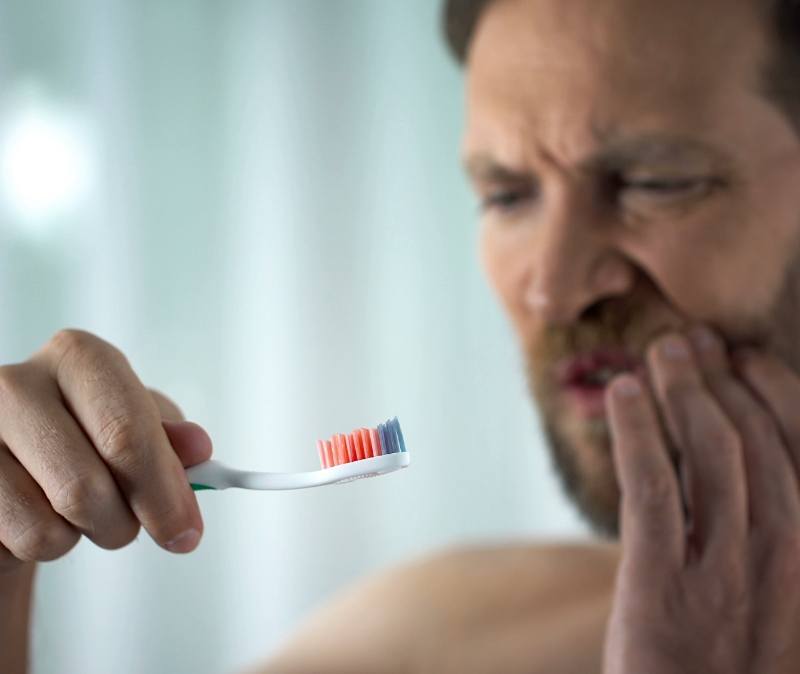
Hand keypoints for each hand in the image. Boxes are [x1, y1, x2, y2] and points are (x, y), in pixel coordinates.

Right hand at [0, 329, 211, 572]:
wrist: (24, 459)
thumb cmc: (92, 436)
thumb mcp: (140, 426)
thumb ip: (170, 439)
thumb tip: (196, 446)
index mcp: (78, 358)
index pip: (124, 429)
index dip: (161, 488)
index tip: (186, 530)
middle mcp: (15, 385)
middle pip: (85, 486)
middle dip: (125, 524)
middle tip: (140, 529)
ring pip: (49, 527)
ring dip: (86, 535)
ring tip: (85, 511)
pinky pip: (19, 543)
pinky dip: (46, 546)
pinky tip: (42, 514)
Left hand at [602, 325, 799, 672]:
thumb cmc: (725, 671)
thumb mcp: (767, 604)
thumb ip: (759, 534)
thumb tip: (728, 459)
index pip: (799, 452)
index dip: (773, 392)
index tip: (741, 355)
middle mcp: (782, 560)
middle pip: (755, 443)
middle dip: (722, 381)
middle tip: (689, 340)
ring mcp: (725, 576)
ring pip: (710, 456)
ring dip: (684, 391)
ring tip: (659, 351)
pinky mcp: (662, 588)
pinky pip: (653, 490)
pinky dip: (639, 432)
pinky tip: (623, 393)